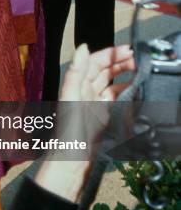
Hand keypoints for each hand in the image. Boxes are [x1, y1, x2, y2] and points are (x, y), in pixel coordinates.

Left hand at [35, 44, 134, 202]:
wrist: (71, 162)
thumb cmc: (68, 132)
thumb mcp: (71, 98)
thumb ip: (75, 72)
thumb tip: (83, 47)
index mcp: (75, 85)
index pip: (94, 62)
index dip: (110, 54)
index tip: (128, 50)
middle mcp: (83, 92)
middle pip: (104, 71)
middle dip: (120, 63)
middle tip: (139, 60)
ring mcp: (93, 105)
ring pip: (111, 84)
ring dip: (125, 77)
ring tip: (141, 72)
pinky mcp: (101, 118)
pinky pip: (115, 100)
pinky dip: (125, 93)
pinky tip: (135, 91)